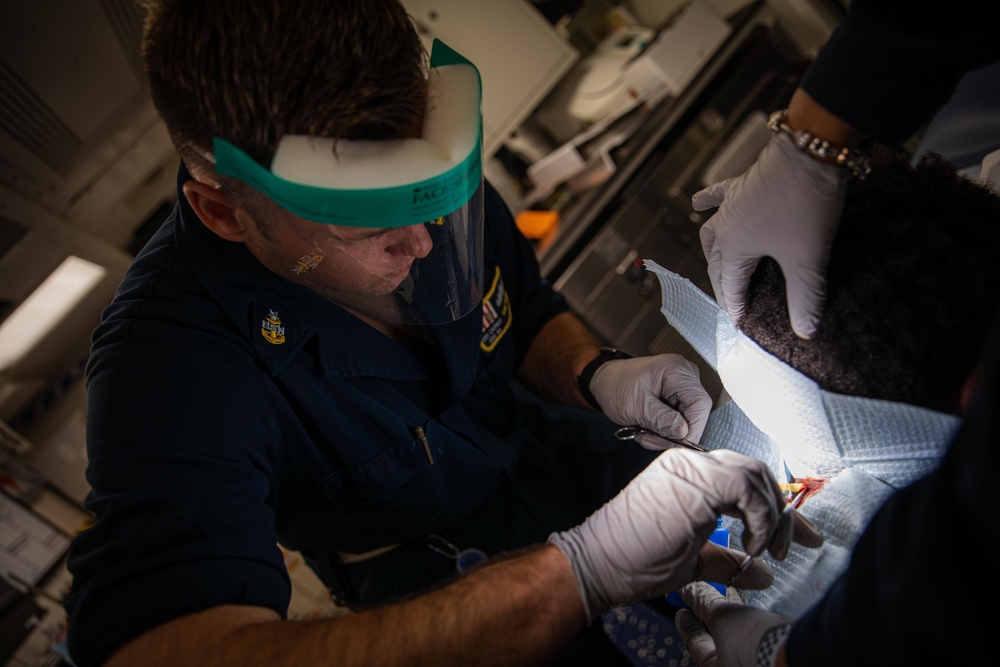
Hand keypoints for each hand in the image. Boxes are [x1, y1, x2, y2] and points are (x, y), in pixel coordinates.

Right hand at [547, 448, 822, 620]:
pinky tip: (753, 544)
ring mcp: (691, 468)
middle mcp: (690, 463)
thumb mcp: (693, 561)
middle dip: (786, 511)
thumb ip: (727, 560)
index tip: (802, 538)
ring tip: (768, 550)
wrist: (600, 562)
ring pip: (756, 476)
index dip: (779, 510)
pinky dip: (760, 518)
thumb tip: (763, 573)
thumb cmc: (634, 562)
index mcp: (688, 475)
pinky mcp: (694, 481)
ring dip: (774, 516)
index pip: (746, 479)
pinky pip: (747, 489)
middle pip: (757, 472)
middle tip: (800, 544)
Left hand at [588, 354, 711, 446]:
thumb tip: (683, 432)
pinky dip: (664, 431)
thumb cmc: (616, 386)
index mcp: (677, 370)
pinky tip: (647, 429)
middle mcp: (686, 376)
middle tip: (648, 439)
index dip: (692, 428)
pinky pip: (679, 422)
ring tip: (643, 433)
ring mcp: (683, 388)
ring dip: (666, 435)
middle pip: (696, 415)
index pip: (700, 404)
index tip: (674, 444)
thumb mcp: (635, 405)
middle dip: (674, 435)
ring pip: (687, 422)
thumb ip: (661, 419)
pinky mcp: (678, 399)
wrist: (605, 382)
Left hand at [675, 581, 791, 666]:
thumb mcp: (722, 617)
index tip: (682, 612)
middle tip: (704, 600)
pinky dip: (749, 621)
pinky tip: (751, 607)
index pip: (695, 645)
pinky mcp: (774, 655)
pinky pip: (755, 636)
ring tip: (728, 596)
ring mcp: (755, 663)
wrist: (799, 650)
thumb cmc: (756, 644)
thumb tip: (691, 591)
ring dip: (732, 617)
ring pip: (738, 638)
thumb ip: (704, 603)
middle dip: (711, 619)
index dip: (687, 625)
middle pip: (717, 641)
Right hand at [694, 131, 848, 338]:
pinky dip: (708, 201)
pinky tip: (699, 202)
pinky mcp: (744, 184)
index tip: (741, 325)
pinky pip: (718, 195)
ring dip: (713, 251)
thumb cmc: (805, 205)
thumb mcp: (808, 259)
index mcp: (734, 248)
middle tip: (734, 303)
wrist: (810, 152)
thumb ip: (806, 299)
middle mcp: (725, 227)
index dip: (737, 309)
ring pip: (711, 233)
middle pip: (716, 264)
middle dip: (723, 285)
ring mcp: (732, 204)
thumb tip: (805, 330)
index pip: (731, 287)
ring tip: (717, 263)